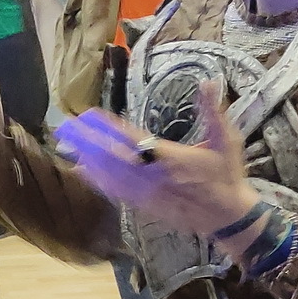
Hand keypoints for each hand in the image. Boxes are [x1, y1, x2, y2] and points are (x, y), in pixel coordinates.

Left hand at [55, 80, 253, 238]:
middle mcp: (155, 177)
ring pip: (112, 176)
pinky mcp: (147, 206)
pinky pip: (117, 193)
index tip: (91, 116)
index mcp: (171, 158)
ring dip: (89, 160)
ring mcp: (149, 194)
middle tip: (68, 128)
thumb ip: (214, 112)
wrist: (229, 216)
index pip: (133, 139)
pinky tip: (85, 172)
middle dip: (90, 143)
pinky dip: (99, 181)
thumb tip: (209, 82)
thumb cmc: (227, 176)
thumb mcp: (226, 140)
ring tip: (70, 146)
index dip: (109, 128)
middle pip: (114, 158)